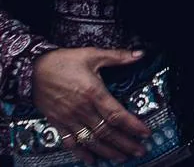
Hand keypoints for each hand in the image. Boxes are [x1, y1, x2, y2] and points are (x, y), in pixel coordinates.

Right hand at [32, 48, 151, 164]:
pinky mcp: (57, 122)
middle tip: (140, 151)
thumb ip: (118, 56)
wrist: (31, 70)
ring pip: (91, 139)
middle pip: (106, 131)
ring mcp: (69, 118)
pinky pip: (70, 141)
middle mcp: (82, 109)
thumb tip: (140, 53)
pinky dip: (81, 152)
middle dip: (125, 143)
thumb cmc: (63, 61)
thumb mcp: (93, 54)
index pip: (117, 114)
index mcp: (93, 93)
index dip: (132, 126)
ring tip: (121, 158)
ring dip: (107, 151)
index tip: (145, 133)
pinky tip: (90, 160)